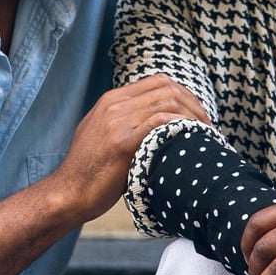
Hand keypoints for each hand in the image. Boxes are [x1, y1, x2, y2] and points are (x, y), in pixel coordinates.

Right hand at [49, 75, 209, 220]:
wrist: (68, 193)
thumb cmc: (89, 171)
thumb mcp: (102, 135)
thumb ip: (123, 122)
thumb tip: (155, 122)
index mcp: (110, 100)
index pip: (157, 81)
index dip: (184, 93)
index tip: (196, 113)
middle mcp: (113, 105)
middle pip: (166, 87)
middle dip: (194, 103)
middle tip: (207, 124)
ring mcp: (117, 122)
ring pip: (167, 102)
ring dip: (192, 116)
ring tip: (204, 133)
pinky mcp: (122, 142)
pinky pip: (160, 122)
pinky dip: (181, 126)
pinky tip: (191, 138)